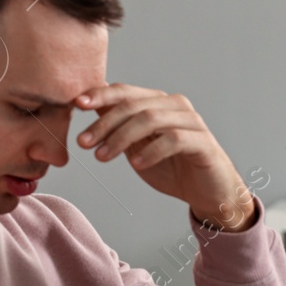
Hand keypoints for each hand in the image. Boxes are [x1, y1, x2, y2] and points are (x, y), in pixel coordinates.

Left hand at [74, 84, 255, 229]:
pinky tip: (137, 164)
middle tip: (84, 143)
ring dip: (121, 138)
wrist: (208, 193)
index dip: (100, 95)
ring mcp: (191, 122)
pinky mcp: (203, 142)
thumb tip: (87, 105)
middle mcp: (175, 106)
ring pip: (150, 119)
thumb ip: (118, 127)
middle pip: (133, 105)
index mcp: (158, 102)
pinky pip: (174, 139)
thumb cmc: (172, 168)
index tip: (76, 105)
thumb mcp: (136, 147)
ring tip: (102, 156)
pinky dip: (151, 151)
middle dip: (104, 123)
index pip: (125, 92)